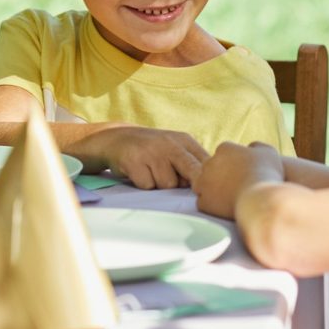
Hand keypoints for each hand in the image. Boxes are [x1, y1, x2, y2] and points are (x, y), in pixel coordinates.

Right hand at [89, 127, 208, 189]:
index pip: (205, 163)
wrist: (117, 138)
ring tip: (153, 173)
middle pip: (192, 172)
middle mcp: (169, 144)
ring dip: (161, 185)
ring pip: (168, 184)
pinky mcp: (134, 162)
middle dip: (193, 185)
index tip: (207, 188)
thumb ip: (193, 163)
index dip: (208, 180)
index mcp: (184, 140)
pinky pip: (148, 186)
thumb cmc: (153, 150)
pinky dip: (145, 185)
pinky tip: (140, 174)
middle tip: (191, 190)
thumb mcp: (176, 148)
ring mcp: (152, 152)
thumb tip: (212, 185)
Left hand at [193, 142, 284, 219]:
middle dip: (220, 175)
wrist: (260, 199)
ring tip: (229, 197)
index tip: (243, 173)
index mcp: (224, 149)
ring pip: (203, 184)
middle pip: (211, 168)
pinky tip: (225, 208)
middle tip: (236, 186)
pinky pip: (204, 203)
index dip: (233, 164)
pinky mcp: (204, 201)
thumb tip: (251, 148)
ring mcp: (204, 182)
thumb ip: (257, 147)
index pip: (224, 154)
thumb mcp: (268, 153)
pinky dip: (212, 206)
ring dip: (213, 189)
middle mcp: (209, 163)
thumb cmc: (266, 174)